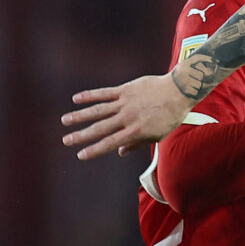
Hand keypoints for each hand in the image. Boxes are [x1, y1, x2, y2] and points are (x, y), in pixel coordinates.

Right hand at [61, 73, 194, 159]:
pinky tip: (76, 99)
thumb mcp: (158, 135)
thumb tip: (119, 152)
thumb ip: (137, 143)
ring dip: (80, 115)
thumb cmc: (170, 115)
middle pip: (100, 128)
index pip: (110, 143)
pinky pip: (104, 93)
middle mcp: (128, 117)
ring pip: (98, 110)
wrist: (179, 90)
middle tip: (66, 140)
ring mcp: (125, 102)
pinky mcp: (125, 90)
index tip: (80, 155)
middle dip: (82, 135)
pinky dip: (90, 96)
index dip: (94, 150)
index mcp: (136, 131)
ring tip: (65, 120)